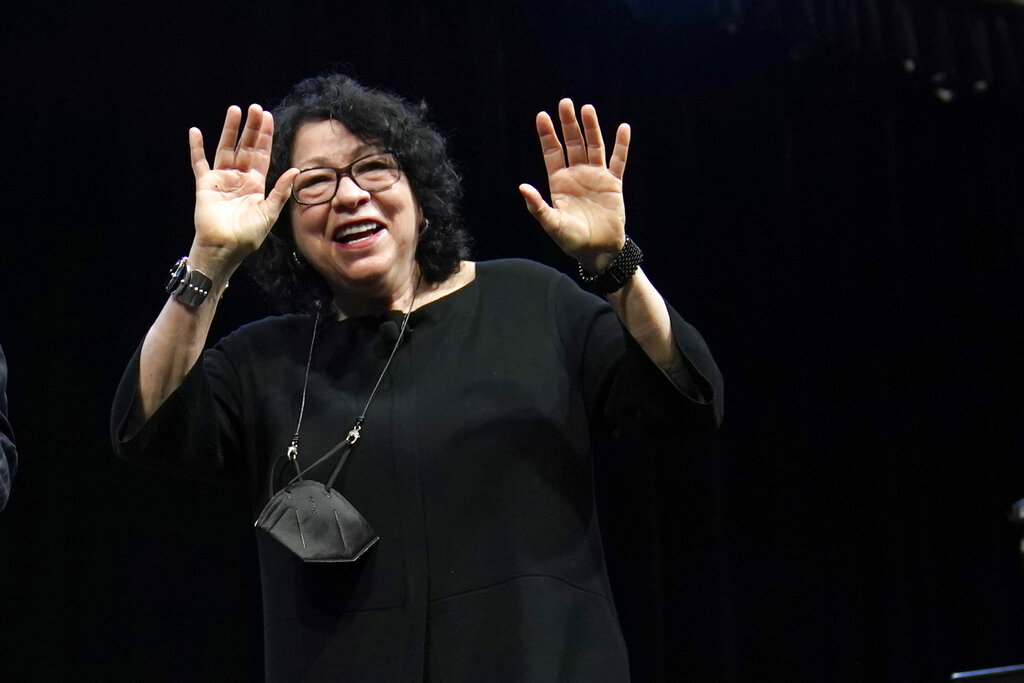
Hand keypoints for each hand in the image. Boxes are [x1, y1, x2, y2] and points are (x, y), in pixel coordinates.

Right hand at [189, 104, 298, 272]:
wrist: (225, 248)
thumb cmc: (248, 236)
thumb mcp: (269, 213)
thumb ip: (280, 192)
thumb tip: (295, 171)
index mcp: (256, 184)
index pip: (262, 154)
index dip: (265, 136)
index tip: (268, 117)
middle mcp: (240, 178)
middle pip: (246, 146)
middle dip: (251, 128)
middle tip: (255, 108)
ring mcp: (222, 179)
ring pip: (226, 148)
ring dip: (229, 130)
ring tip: (234, 110)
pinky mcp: (205, 185)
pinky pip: (199, 163)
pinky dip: (196, 148)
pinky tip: (195, 132)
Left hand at [519, 98, 629, 272]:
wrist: (598, 250)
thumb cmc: (572, 240)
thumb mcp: (552, 224)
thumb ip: (538, 207)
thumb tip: (522, 188)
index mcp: (559, 182)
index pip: (552, 152)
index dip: (547, 134)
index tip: (542, 115)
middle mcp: (577, 174)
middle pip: (572, 143)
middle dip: (568, 124)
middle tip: (565, 103)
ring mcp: (596, 177)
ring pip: (594, 147)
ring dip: (591, 128)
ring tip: (587, 109)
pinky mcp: (613, 184)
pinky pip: (618, 161)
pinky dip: (621, 145)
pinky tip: (623, 128)